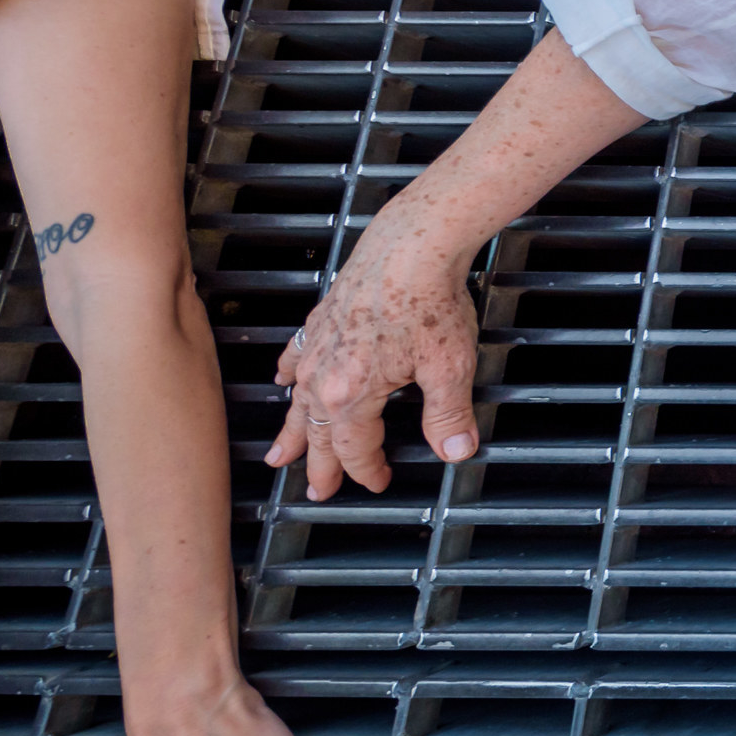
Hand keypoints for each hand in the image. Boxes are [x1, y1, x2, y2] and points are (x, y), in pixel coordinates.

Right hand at [272, 219, 482, 499]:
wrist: (412, 244)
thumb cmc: (429, 300)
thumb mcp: (449, 368)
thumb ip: (449, 416)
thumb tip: (455, 452)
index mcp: (351, 393)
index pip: (355, 449)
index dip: (367, 471)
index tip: (378, 483)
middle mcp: (324, 374)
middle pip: (318, 434)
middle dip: (318, 466)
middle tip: (315, 491)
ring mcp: (317, 345)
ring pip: (297, 401)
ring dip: (292, 431)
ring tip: (279, 455)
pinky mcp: (320, 319)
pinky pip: (295, 356)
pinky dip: (288, 374)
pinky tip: (283, 383)